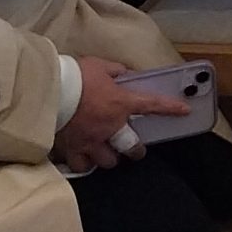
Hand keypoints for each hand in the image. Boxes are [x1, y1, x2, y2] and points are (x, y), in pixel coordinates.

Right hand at [57, 54, 190, 172]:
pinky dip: (84, 164)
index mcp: (120, 103)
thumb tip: (124, 73)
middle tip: (135, 149)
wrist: (48, 90)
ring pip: (108, 161)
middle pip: (132, 148)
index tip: (184, 111)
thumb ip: (116, 71)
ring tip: (106, 153)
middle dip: (136, 150)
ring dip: (110, 158)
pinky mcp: (73, 149)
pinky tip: (83, 159)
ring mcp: (91, 141)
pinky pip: (82, 165)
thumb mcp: (100, 66)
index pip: (152, 106)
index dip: (171, 109)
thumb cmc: (74, 75)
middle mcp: (110, 126)